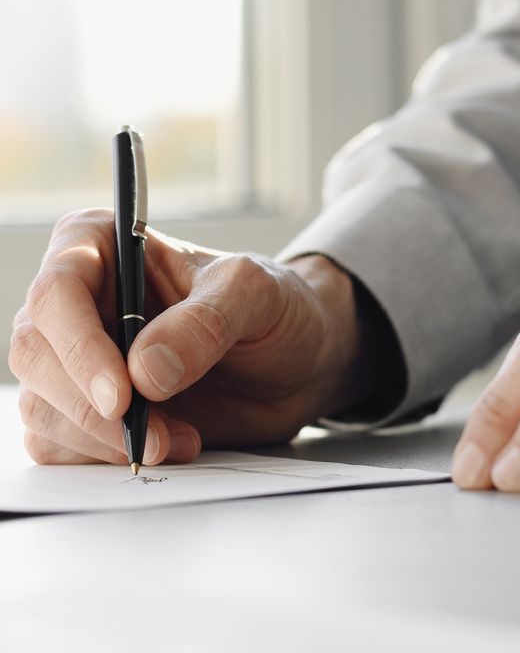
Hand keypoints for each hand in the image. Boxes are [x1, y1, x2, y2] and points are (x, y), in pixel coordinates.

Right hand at [9, 209, 366, 464]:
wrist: (298, 362)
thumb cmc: (274, 310)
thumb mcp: (257, 295)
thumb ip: (206, 322)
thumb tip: (144, 370)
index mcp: (101, 246)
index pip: (57, 293)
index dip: (80, 347)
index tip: (123, 395)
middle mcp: (76, 301)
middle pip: (36, 355)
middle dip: (89, 406)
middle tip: (153, 436)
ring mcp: (74, 359)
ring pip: (42, 406)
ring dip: (104, 439)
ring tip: (179, 439)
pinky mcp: (85, 409)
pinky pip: (59, 444)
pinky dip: (105, 457)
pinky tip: (167, 446)